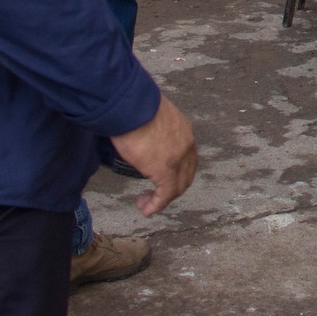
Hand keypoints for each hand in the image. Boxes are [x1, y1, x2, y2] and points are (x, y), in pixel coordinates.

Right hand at [109, 95, 197, 215]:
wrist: (130, 105)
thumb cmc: (133, 106)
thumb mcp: (148, 116)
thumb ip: (151, 128)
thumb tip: (139, 134)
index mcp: (183, 130)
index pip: (186, 156)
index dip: (176, 170)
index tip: (158, 176)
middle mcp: (187, 144)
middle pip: (186, 174)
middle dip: (172, 187)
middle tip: (154, 193)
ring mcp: (178, 158)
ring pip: (178, 187)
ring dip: (163, 198)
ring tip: (145, 203)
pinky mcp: (165, 171)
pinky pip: (165, 195)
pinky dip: (156, 205)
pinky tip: (146, 209)